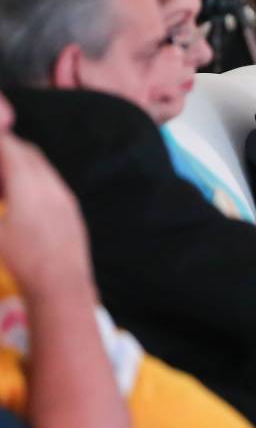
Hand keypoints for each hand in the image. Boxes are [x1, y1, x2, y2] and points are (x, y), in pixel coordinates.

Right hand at [0, 126, 91, 298]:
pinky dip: (35, 180)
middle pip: (30, 155)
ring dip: (22, 166)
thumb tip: (0, 195)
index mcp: (29, 186)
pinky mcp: (72, 210)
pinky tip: (22, 199)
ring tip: (2, 182)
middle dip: (8, 150)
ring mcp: (65, 197)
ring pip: (43, 169)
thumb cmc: (22, 258)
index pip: (13, 150)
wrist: (62, 282)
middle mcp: (52, 186)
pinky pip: (53, 184)